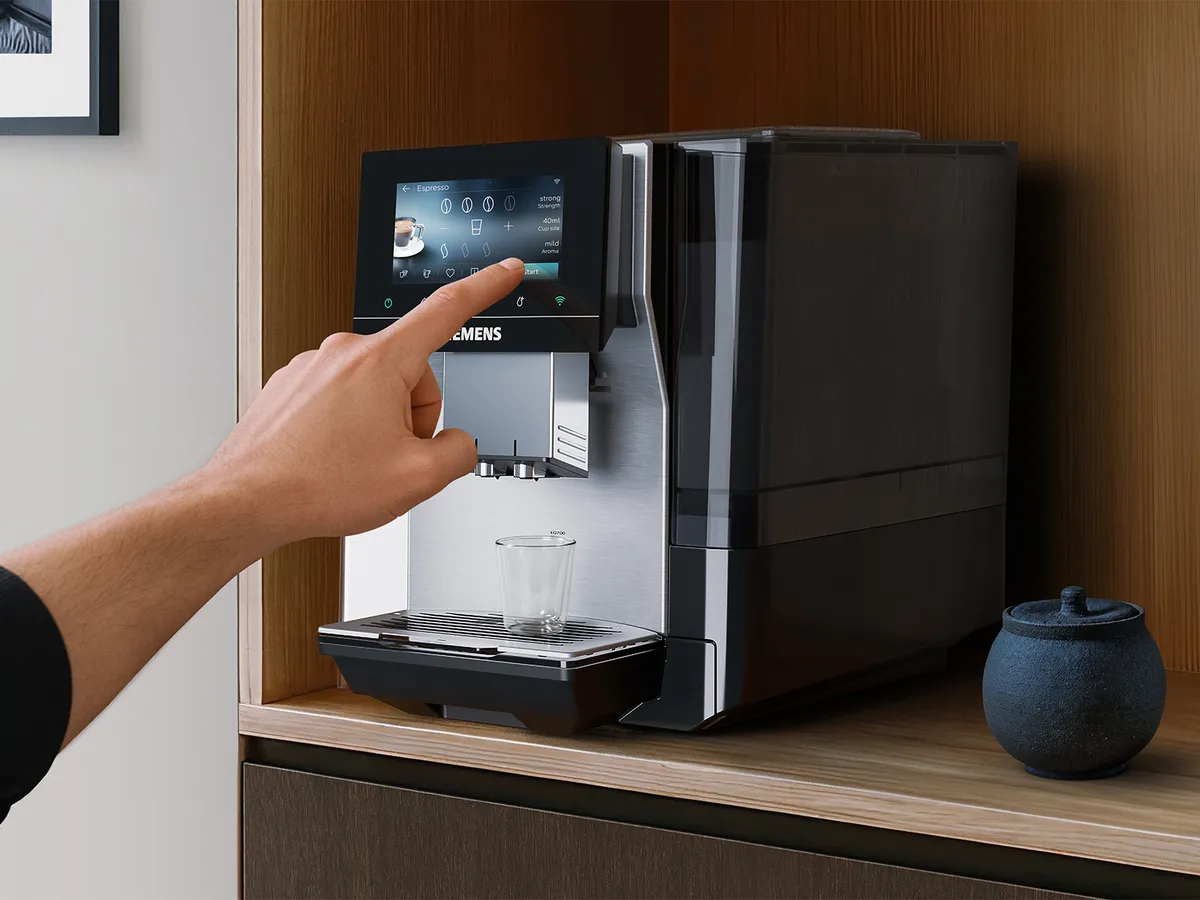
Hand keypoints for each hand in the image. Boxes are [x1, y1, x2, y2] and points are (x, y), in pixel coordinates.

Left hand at [200, 257, 524, 549]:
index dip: (487, 287)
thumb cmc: (316, 484)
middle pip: (412, 374)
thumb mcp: (418, 479)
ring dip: (378, 426)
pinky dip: (346, 429)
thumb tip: (456, 443)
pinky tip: (332, 459)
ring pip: (376, 391)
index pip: (449, 310)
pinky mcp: (291, 386)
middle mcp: (344, 353)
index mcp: (381, 362)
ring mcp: (312, 367)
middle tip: (390, 457)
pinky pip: (341, 400)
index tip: (506, 270)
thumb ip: (460, 453)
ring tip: (352, 463)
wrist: (247, 501)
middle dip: (413, 416)